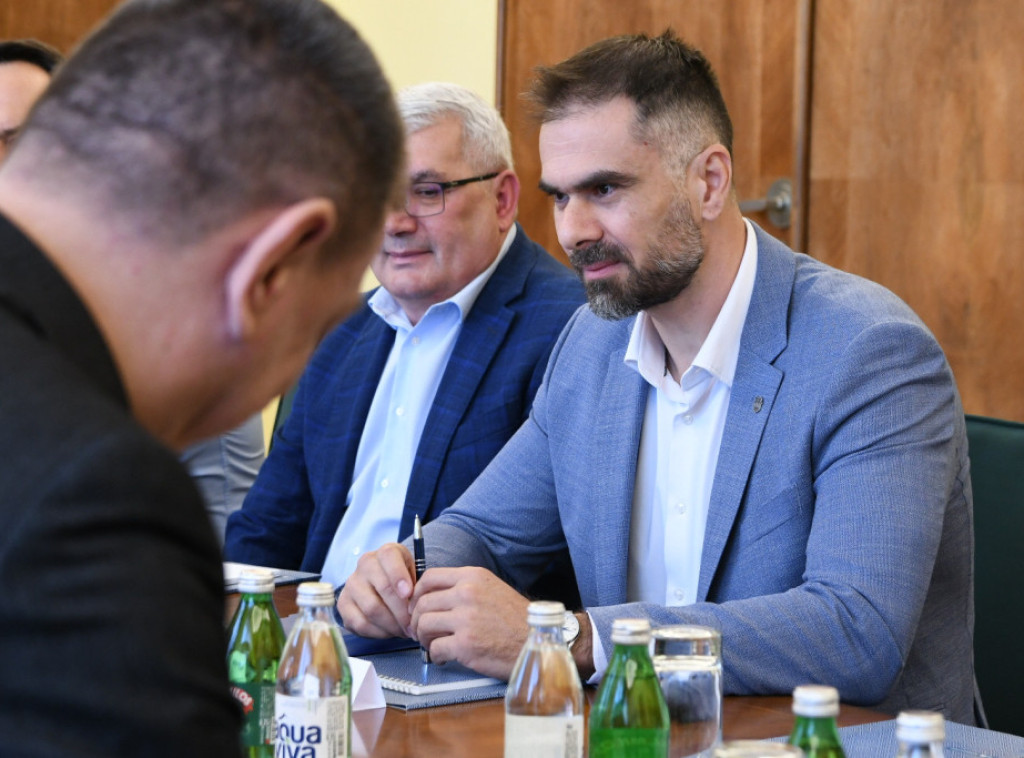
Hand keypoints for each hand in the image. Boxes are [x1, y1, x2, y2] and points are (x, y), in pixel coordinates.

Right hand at [337, 543, 416, 638]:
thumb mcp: (414, 573)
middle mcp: (365, 564)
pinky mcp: (343, 604)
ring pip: (372, 609)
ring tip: (404, 631)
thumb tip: (417, 605)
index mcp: (386, 552)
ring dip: (391, 625)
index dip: (399, 576)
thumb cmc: (403, 580)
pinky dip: (378, 632)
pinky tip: (389, 632)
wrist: (381, 584)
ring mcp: (352, 584)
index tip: (409, 594)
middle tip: (413, 626)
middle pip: (383, 588)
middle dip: (402, 611)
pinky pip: (360, 623)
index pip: (389, 557)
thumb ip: (417, 584)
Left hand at [409, 566, 529, 678]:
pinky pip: (434, 648)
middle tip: (421, 631)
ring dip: (423, 638)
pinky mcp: (465, 644)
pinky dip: (435, 655)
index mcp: (473, 577)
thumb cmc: (516, 619)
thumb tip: (435, 596)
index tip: (416, 606)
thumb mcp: (492, 589)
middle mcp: (467, 594)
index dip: (417, 594)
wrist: (537, 641)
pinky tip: (444, 656)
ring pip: (424, 625)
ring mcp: (466, 619)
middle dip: (416, 620)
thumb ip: (465, 587)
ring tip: (433, 644)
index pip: (429, 578)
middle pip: (422, 603)